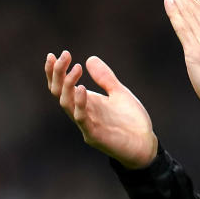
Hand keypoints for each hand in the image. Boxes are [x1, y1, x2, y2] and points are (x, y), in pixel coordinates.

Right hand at [45, 50, 158, 168]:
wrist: (145, 144)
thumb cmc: (131, 121)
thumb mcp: (119, 93)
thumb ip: (105, 78)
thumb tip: (89, 59)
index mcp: (85, 102)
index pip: (61, 86)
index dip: (55, 71)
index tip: (53, 54)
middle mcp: (81, 112)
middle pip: (58, 92)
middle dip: (58, 73)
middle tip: (65, 55)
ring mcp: (86, 124)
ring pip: (66, 104)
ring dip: (68, 85)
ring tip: (76, 68)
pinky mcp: (94, 135)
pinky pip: (82, 118)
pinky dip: (80, 103)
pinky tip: (81, 88)